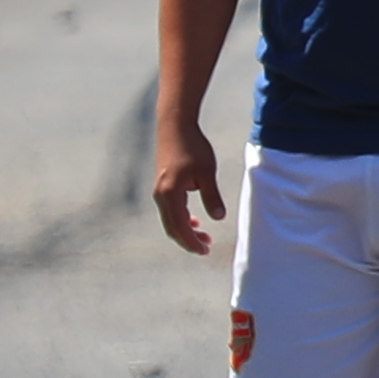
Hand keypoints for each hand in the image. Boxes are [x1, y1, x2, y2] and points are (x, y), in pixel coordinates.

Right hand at [152, 114, 221, 254]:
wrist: (175, 127)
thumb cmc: (193, 148)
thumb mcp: (207, 173)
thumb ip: (212, 196)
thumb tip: (218, 217)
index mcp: (170, 194)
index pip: (180, 226)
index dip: (191, 241)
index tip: (205, 250)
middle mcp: (161, 195)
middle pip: (172, 227)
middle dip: (188, 240)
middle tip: (206, 248)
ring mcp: (160, 191)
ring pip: (171, 219)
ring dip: (186, 230)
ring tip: (204, 237)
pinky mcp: (163, 185)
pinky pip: (170, 210)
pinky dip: (182, 219)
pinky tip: (196, 220)